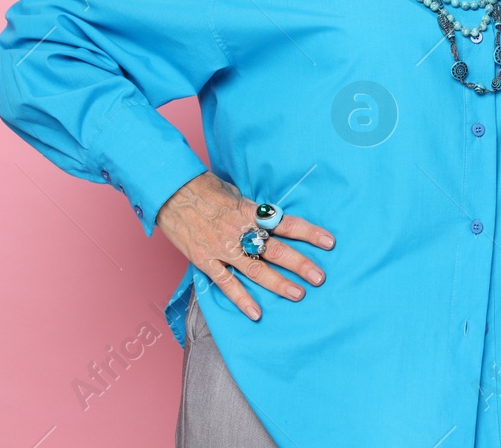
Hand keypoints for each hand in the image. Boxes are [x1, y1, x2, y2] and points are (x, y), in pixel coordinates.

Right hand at [156, 172, 333, 320]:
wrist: (171, 192)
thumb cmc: (205, 188)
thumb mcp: (236, 192)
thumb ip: (253, 210)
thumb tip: (270, 218)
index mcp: (250, 211)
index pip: (286, 223)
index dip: (309, 233)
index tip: (329, 242)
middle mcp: (240, 231)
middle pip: (276, 250)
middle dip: (300, 264)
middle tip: (319, 277)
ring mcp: (223, 248)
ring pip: (255, 269)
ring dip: (278, 283)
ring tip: (298, 294)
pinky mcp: (205, 260)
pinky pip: (226, 283)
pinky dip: (241, 299)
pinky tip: (256, 313)